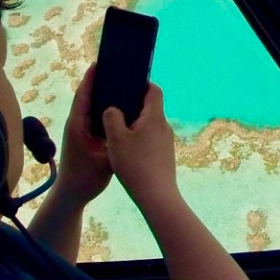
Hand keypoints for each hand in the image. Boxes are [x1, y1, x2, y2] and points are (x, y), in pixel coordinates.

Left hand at [57, 64, 112, 202]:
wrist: (73, 194)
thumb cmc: (86, 177)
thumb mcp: (105, 158)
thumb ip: (117, 140)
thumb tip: (130, 122)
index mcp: (78, 124)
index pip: (84, 95)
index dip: (91, 78)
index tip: (101, 62)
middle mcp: (78, 123)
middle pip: (89, 96)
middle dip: (100, 81)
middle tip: (117, 67)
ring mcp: (82, 130)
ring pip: (93, 106)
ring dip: (104, 93)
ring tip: (122, 82)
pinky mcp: (87, 136)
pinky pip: (97, 117)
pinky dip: (107, 108)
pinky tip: (121, 106)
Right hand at [104, 82, 178, 209]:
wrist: (156, 195)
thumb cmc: (135, 164)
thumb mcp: (116, 139)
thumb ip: (112, 118)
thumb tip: (113, 108)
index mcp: (154, 117)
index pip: (154, 90)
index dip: (141, 83)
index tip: (126, 84)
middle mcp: (164, 126)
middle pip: (151, 106)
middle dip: (133, 104)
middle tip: (114, 106)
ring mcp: (167, 141)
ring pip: (150, 124)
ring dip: (134, 123)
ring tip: (116, 128)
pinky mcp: (165, 154)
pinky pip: (151, 138)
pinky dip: (139, 137)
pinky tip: (126, 148)